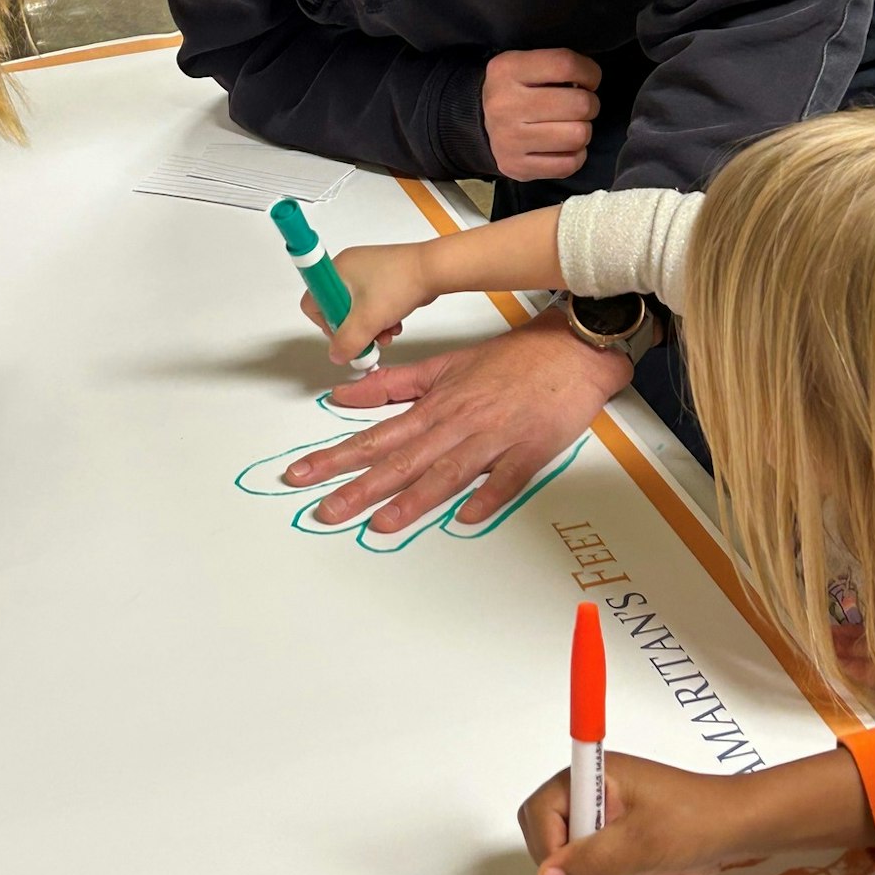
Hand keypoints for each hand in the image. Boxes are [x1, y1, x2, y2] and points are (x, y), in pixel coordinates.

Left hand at [280, 306, 628, 532]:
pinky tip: (467, 516)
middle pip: (402, 460)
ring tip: (381, 524)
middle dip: (360, 487)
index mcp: (436, 405)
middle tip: (325, 511)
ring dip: (414, 499)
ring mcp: (494, 438)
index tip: (302, 473)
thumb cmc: (510, 359)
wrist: (571, 349)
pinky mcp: (530, 450)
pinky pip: (507, 478)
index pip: (376, 436)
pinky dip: (488, 496)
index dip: (337, 456)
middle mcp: (458, 423)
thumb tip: (343, 394)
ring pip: (448, 471)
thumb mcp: (445, 366)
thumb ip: (393, 384)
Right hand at [300, 242, 434, 362]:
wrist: (434, 270)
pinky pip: (373, 303)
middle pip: (337, 308)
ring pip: (357, 308)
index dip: (325, 323)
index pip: (314, 300)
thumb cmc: (399, 285)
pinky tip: (395, 324)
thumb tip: (337, 355)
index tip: (344, 334)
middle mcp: (349, 267)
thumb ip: (347, 342)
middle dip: (353, 329)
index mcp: (337, 269)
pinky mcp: (384, 277)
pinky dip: (381, 317)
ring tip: (386, 334)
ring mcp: (367, 271)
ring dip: (370, 327)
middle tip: (367, 339)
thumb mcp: (368, 320)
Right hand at [481, 48, 600, 180]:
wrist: (482, 123)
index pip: (565, 65)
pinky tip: (564, 147)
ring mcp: (509, 140)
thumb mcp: (526, 63)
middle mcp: (505, 105)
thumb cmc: (516, 89)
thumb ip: (557, 66)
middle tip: (579, 106)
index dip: (590, 72)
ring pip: (578, 136)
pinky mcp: (517, 167)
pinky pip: (569, 165)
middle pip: (579, 105)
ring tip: (570, 126)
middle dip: (590, 105)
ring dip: (583, 131)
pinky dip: (575, 155)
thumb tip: (589, 83)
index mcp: (507, 70)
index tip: (588, 80)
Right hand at [519, 752, 772, 874]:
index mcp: (591, 776)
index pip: (541, 812)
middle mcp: (594, 793)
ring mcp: (610, 817)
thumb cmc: (694, 822)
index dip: (549, 852)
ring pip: (577, 860)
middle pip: (554, 838)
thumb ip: (589, 863)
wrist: (740, 828)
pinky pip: (600, 868)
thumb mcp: (639, 845)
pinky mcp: (625, 839)